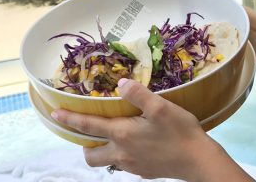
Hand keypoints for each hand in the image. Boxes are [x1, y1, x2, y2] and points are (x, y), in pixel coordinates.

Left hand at [51, 78, 219, 180]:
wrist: (200, 162)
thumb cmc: (180, 132)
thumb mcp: (161, 106)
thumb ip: (137, 94)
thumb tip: (120, 83)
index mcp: (122, 134)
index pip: (88, 126)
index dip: (70, 119)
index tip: (55, 114)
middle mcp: (122, 153)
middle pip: (91, 155)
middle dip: (84, 144)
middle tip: (89, 129)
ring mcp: (132, 166)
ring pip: (107, 161)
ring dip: (103, 149)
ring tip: (113, 134)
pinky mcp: (144, 172)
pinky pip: (123, 164)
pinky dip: (121, 153)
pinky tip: (136, 143)